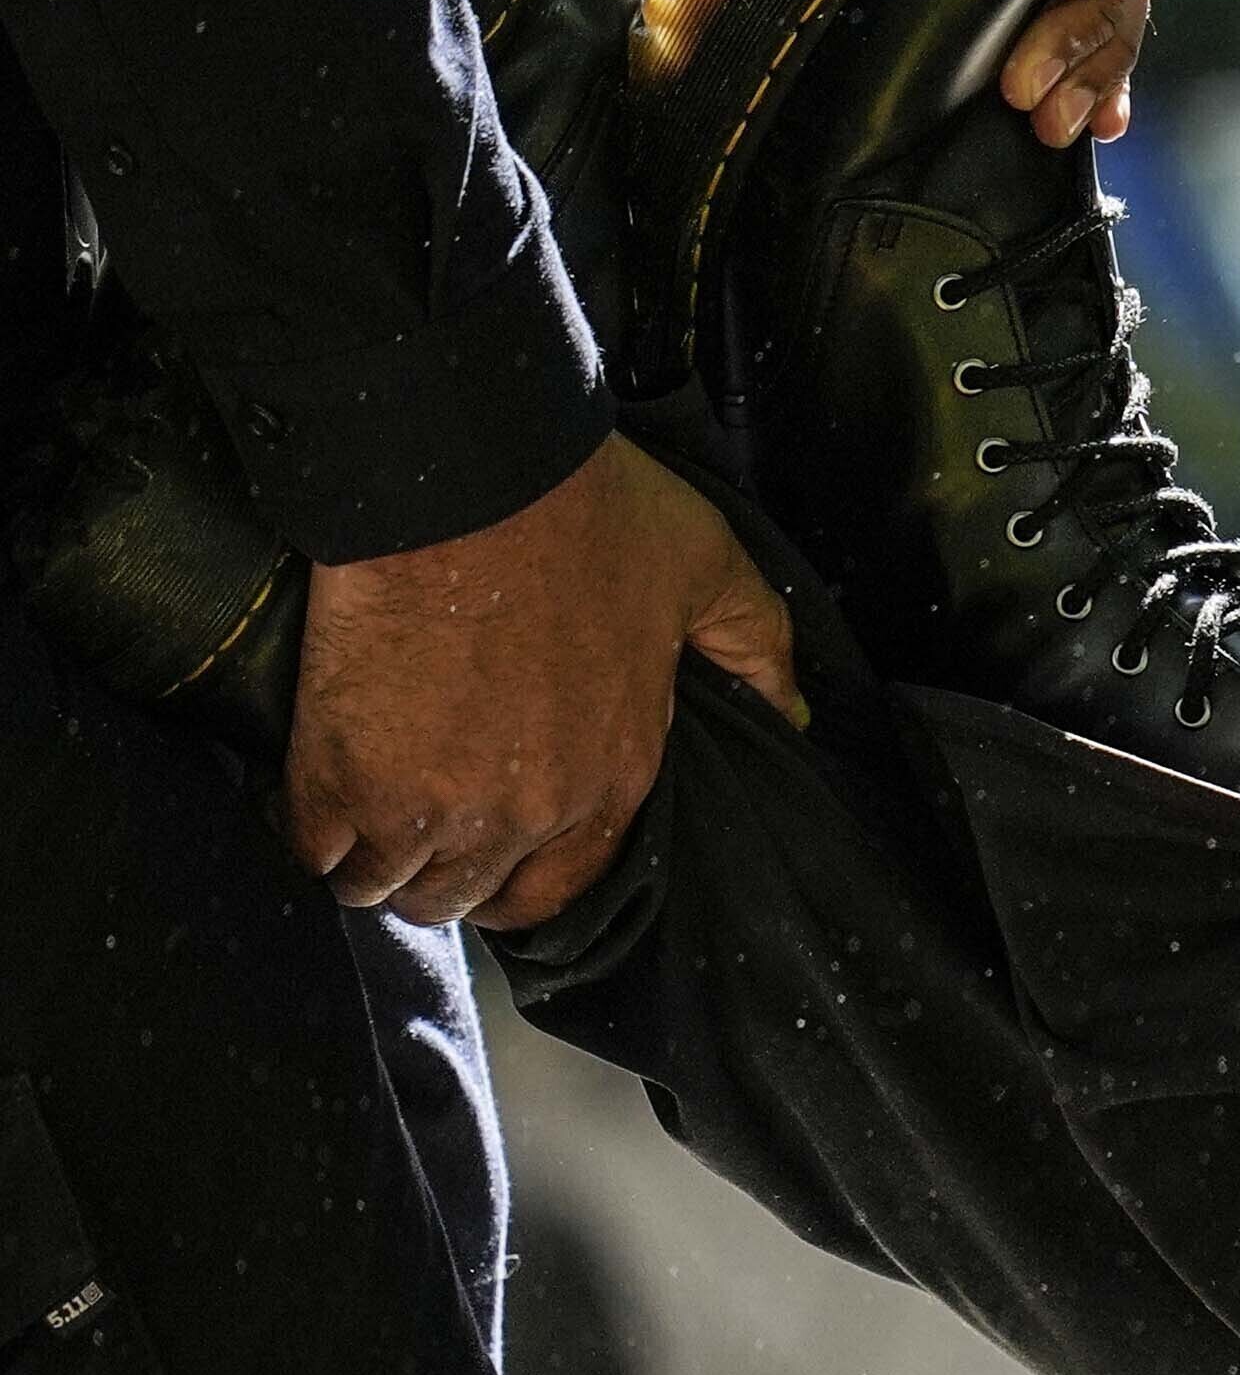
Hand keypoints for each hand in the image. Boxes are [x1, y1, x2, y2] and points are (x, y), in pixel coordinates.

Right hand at [289, 433, 806, 928]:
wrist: (467, 476)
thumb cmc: (587, 514)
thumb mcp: (707, 571)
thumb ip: (758, 647)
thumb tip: (794, 712)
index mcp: (612, 778)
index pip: (561, 892)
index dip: (518, 885)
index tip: (491, 857)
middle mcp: (527, 813)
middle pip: (462, 898)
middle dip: (437, 878)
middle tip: (414, 832)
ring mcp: (431, 803)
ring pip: (383, 884)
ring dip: (369, 862)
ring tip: (359, 820)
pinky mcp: (342, 772)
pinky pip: (313, 844)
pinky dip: (308, 832)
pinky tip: (313, 800)